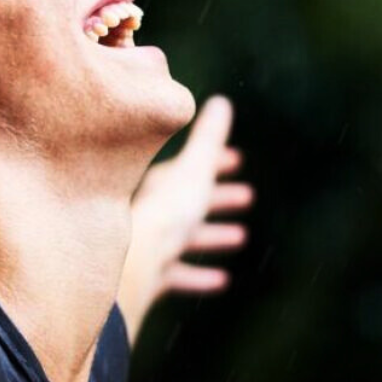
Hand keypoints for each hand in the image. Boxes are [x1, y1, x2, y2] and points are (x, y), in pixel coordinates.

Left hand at [119, 96, 253, 339]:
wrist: (134, 261)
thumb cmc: (165, 212)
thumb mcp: (194, 170)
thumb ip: (208, 138)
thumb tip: (221, 101)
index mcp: (157, 185)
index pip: (186, 167)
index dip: (213, 162)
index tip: (237, 160)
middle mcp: (148, 212)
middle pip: (186, 201)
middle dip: (217, 196)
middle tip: (247, 195)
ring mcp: (146, 246)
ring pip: (182, 238)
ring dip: (212, 235)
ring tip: (241, 235)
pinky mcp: (147, 277)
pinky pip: (176, 275)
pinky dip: (198, 276)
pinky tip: (221, 280)